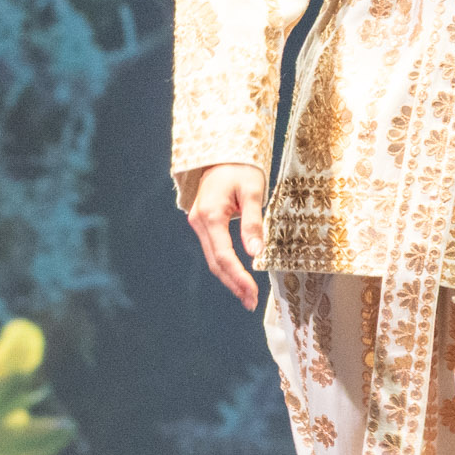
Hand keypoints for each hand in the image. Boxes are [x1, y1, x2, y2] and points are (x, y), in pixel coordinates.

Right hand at [183, 164, 265, 309]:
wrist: (223, 152)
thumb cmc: (240, 167)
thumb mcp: (252, 191)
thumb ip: (253, 223)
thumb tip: (255, 254)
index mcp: (210, 215)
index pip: (224, 255)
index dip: (238, 277)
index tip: (253, 293)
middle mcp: (199, 221)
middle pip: (215, 262)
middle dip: (234, 284)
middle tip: (251, 302)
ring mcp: (199, 222)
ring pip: (213, 258)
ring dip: (229, 278)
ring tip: (247, 295)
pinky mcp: (203, 222)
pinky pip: (214, 249)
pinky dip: (226, 265)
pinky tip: (238, 275)